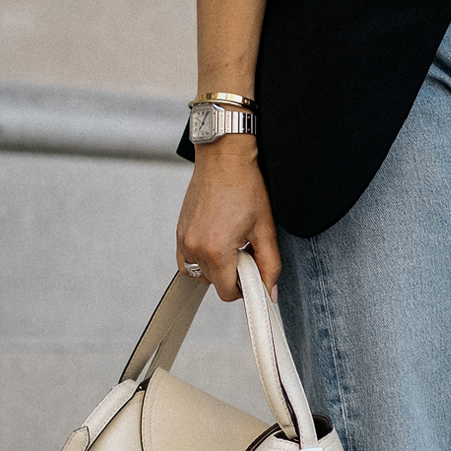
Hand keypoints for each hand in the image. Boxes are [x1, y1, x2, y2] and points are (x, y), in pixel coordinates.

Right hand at [176, 138, 281, 303]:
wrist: (224, 158)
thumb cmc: (244, 186)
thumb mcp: (265, 229)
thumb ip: (270, 265)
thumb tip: (269, 291)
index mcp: (216, 250)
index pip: (227, 292)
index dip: (244, 288)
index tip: (253, 274)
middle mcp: (195, 247)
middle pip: (214, 283)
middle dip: (232, 274)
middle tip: (245, 251)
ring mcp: (184, 239)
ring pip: (199, 273)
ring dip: (216, 267)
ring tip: (231, 244)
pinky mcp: (180, 231)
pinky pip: (187, 260)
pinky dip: (202, 259)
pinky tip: (216, 242)